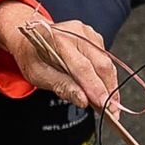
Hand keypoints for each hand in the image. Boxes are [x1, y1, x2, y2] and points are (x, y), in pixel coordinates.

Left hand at [0, 1, 119, 111]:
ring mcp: (87, 33)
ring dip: (110, 85)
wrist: (31, 37)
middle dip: (108, 90)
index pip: (82, 67)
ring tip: (111, 106)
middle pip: (100, 63)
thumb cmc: (33, 57)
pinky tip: (105, 91)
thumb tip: (84, 100)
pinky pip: (105, 59)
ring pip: (106, 62)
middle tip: (113, 111)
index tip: (104, 106)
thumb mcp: (39, 75)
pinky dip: (106, 77)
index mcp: (58, 40)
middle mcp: (76, 33)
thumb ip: (62, 86)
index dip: (95, 88)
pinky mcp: (94, 38)